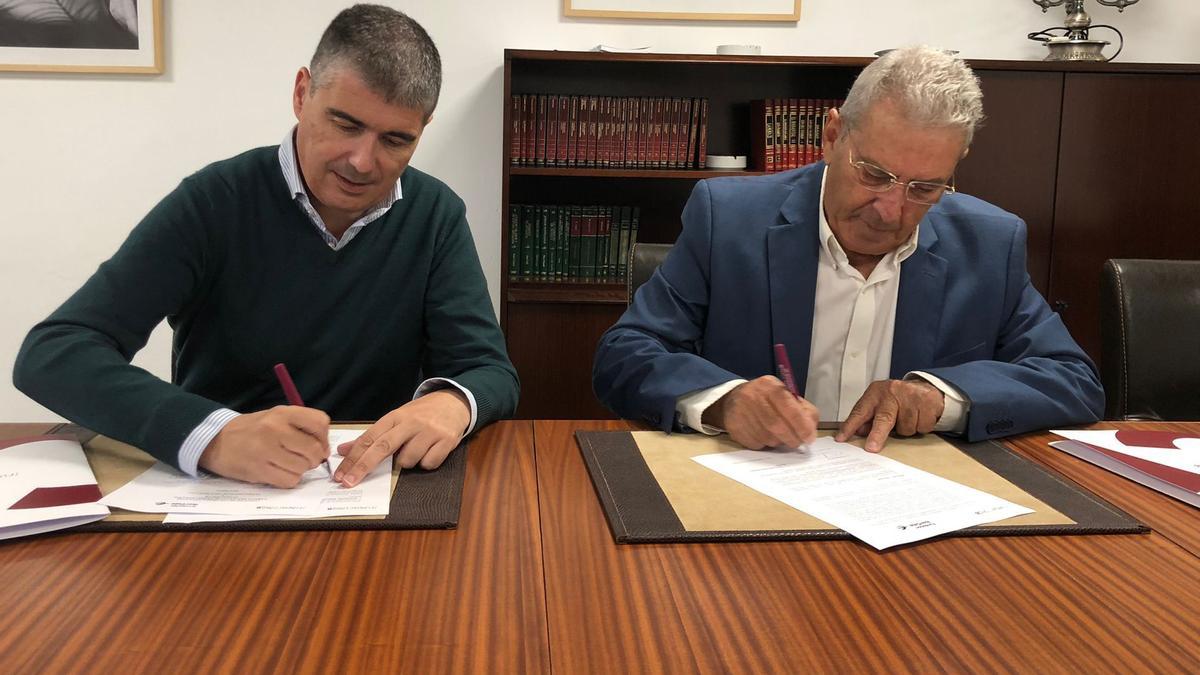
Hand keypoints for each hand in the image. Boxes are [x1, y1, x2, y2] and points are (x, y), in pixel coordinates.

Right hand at [199, 406, 329, 486]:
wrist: (215, 440)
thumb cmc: (251, 430)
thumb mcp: (275, 417)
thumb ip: (299, 426)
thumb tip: (324, 448)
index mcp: (282, 413)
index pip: (320, 422)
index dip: (324, 437)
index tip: (318, 443)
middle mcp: (275, 429)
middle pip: (314, 449)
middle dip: (315, 458)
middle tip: (305, 458)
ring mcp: (266, 450)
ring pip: (303, 467)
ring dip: (301, 470)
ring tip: (288, 465)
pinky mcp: (258, 469)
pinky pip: (289, 480)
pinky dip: (289, 479)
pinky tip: (279, 473)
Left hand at [334, 389, 470, 486]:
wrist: (454, 402)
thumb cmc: (420, 414)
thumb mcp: (395, 419)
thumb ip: (372, 436)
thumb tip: (343, 451)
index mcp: (395, 416)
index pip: (369, 438)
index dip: (353, 458)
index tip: (340, 475)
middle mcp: (411, 423)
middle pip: (382, 448)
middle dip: (363, 467)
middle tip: (349, 483)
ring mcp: (429, 432)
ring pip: (407, 460)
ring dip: (407, 462)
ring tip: (415, 450)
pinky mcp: (447, 441)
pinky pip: (428, 464)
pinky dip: (426, 463)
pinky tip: (429, 451)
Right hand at [703, 376, 818, 448]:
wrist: (733, 400)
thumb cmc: (766, 399)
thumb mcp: (785, 396)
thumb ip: (803, 411)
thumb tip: (810, 432)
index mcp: (770, 385)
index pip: (789, 407)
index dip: (801, 425)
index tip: (809, 437)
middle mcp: (753, 396)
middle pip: (777, 425)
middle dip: (792, 438)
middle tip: (798, 442)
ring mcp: (741, 412)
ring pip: (767, 437)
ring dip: (778, 442)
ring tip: (779, 436)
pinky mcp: (734, 427)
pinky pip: (756, 443)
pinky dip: (765, 444)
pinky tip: (764, 435)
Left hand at [836, 379, 944, 452]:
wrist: (924, 387)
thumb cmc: (897, 399)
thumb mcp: (879, 404)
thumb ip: (868, 418)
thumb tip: (859, 432)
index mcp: (875, 393)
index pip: (860, 411)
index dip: (850, 426)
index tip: (842, 438)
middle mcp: (891, 392)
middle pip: (884, 418)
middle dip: (877, 435)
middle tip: (871, 448)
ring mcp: (910, 395)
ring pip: (906, 427)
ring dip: (907, 429)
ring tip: (908, 418)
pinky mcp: (927, 401)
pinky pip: (922, 426)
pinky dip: (922, 426)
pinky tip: (920, 416)